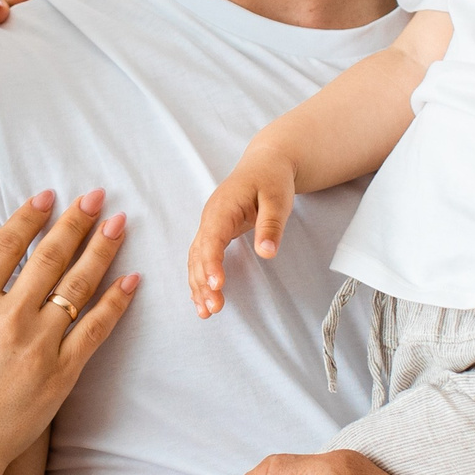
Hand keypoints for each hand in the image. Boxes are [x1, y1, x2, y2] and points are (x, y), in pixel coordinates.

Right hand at [0, 189, 137, 471]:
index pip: (8, 244)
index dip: (31, 216)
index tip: (49, 196)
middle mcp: (8, 317)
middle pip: (51, 257)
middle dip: (76, 222)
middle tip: (96, 196)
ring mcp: (39, 345)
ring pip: (78, 287)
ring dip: (101, 250)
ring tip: (118, 224)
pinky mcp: (62, 373)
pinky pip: (95, 330)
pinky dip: (115, 303)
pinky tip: (130, 280)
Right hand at [187, 141, 298, 316]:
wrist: (265, 162)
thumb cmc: (272, 178)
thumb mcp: (278, 199)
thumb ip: (271, 225)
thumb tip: (266, 253)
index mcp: (223, 208)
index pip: (212, 240)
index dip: (212, 264)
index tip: (216, 286)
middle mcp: (210, 218)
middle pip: (199, 254)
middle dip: (203, 283)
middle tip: (213, 308)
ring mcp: (209, 225)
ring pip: (196, 259)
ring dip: (198, 285)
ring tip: (206, 311)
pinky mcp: (214, 232)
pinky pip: (201, 257)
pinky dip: (199, 278)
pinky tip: (201, 298)